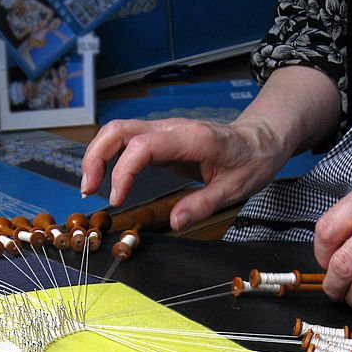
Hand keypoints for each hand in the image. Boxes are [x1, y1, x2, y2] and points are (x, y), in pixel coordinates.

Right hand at [80, 117, 289, 230]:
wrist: (262, 139)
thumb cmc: (251, 160)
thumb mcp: (235, 189)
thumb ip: (203, 204)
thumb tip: (174, 222)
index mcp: (192, 138)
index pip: (143, 145)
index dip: (123, 170)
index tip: (117, 199)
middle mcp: (172, 128)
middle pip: (119, 129)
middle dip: (96, 156)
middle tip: (89, 190)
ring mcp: (164, 130)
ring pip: (118, 131)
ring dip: (97, 155)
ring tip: (91, 187)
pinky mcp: (160, 138)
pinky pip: (127, 140)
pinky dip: (109, 156)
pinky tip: (106, 179)